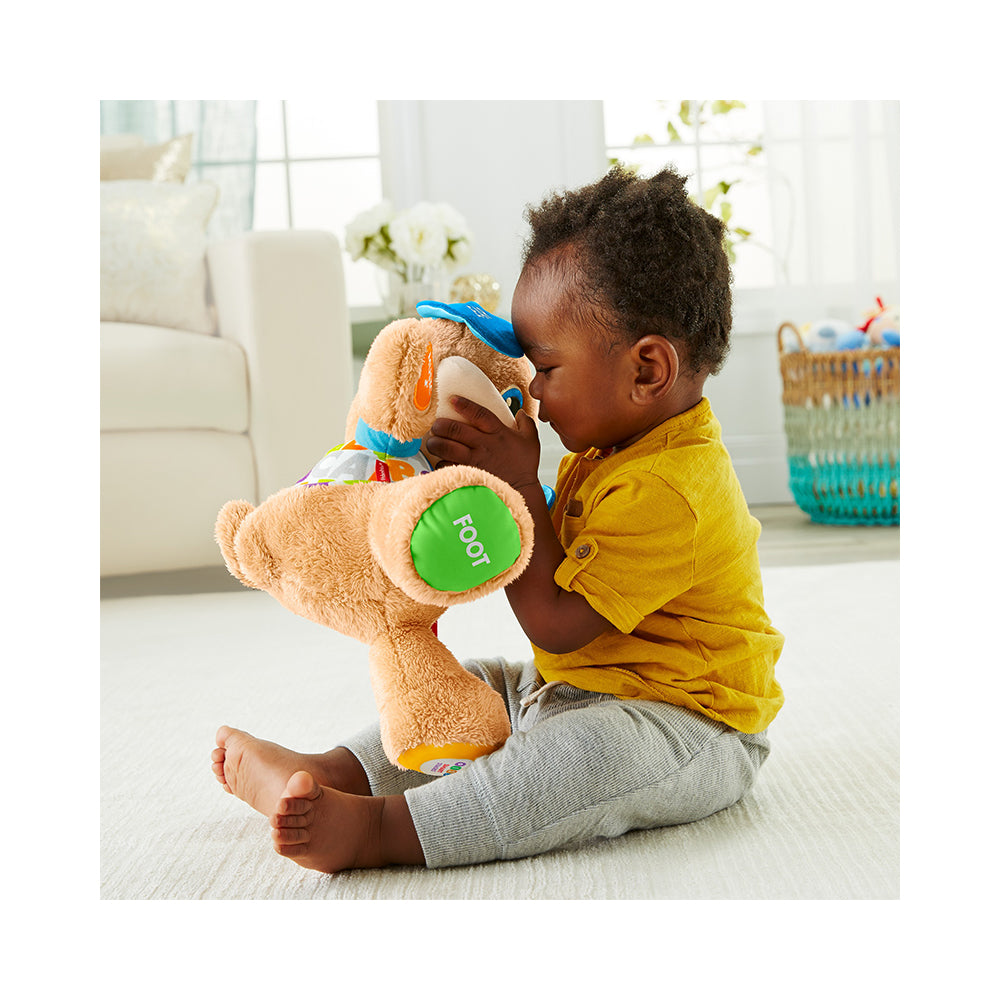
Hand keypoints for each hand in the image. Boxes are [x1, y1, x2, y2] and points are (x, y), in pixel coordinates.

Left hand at [425, 395, 540, 492]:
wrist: (520, 493)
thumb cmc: (523, 467)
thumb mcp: (530, 441)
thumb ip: (526, 423)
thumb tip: (520, 412)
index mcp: (498, 433)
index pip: (479, 414)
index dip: (464, 405)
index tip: (452, 399)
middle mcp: (484, 445)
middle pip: (455, 429)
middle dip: (441, 425)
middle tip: (436, 426)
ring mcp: (473, 461)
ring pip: (446, 447)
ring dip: (435, 443)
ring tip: (433, 442)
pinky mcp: (466, 474)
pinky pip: (445, 466)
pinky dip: (439, 463)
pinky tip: (439, 461)